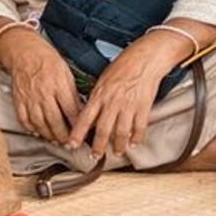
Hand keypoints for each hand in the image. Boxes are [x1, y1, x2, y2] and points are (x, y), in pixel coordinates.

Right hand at [0, 29, 81, 145]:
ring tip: (56, 140)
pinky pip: (24, 120)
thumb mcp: (66, 73)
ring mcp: (30, 98)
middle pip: (55, 121)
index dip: (78, 127)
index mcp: (59, 85)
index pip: (71, 111)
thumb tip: (80, 113)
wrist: (24, 52)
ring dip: (49, 136)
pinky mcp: (18, 100)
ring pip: (40, 124)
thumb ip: (73, 94)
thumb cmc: (47, 60)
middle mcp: (44, 93)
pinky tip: (38, 132)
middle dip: (64, 136)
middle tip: (70, 144)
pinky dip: (31, 129)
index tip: (83, 135)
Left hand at [65, 38, 174, 157]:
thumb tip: (90, 112)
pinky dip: (137, 138)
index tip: (71, 145)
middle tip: (94, 156)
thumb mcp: (103, 79)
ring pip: (121, 132)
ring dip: (118, 145)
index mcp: (99, 94)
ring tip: (117, 152)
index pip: (84, 118)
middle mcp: (112, 102)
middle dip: (98, 146)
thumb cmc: (123, 66)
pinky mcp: (143, 107)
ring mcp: (128, 106)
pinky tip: (134, 143)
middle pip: (103, 130)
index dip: (77, 133)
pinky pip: (139, 127)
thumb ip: (97, 97)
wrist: (145, 59)